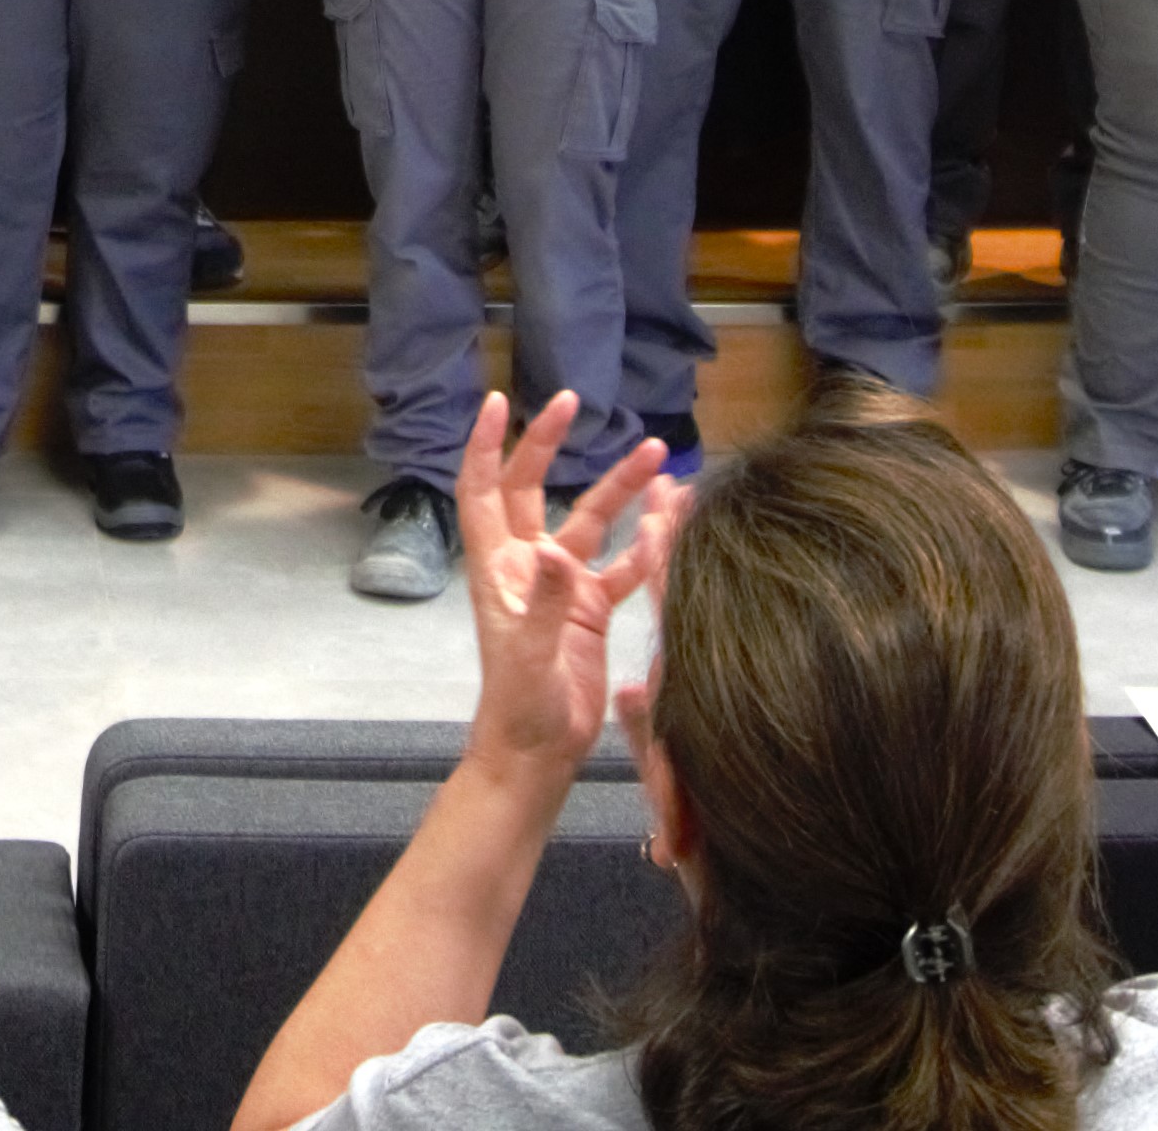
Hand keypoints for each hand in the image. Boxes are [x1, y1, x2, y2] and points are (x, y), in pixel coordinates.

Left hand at [451, 391, 681, 779]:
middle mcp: (527, 566)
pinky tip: (674, 522)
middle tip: (575, 403)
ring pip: (590, 522)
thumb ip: (543, 600)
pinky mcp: (592, 612)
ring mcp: (561, 587)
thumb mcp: (528, 653)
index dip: (487, 446)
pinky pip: (623, 567)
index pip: (483, 491)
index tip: (500, 402)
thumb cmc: (519, 707)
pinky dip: (647, 545)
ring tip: (657, 455)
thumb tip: (552, 549)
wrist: (539, 756)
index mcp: (498, 569)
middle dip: (550, 445)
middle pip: (533, 489)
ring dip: (619, 490)